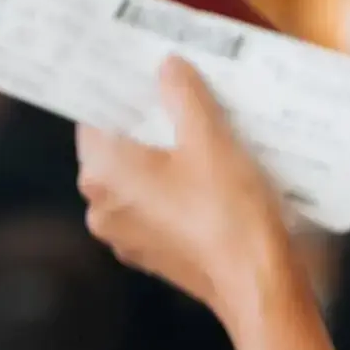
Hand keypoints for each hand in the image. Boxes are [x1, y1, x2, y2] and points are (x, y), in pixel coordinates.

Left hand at [77, 59, 296, 332]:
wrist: (256, 283)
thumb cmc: (228, 209)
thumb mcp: (209, 137)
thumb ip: (182, 94)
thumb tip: (167, 66)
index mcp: (102, 172)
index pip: (94, 117)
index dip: (119, 93)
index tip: (142, 74)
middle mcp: (99, 205)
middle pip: (114, 148)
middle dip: (143, 124)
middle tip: (176, 96)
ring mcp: (122, 235)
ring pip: (133, 180)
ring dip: (158, 158)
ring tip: (196, 134)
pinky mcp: (148, 254)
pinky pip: (150, 207)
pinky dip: (169, 190)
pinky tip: (203, 177)